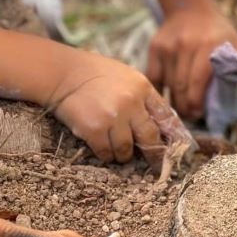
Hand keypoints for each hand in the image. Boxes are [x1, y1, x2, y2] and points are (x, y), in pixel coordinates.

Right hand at [51, 52, 189, 167]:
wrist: (65, 73)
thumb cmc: (98, 75)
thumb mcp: (128, 78)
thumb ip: (144, 99)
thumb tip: (161, 127)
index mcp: (143, 88)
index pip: (165, 116)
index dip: (170, 135)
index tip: (171, 147)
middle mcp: (131, 102)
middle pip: (150, 137)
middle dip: (153, 153)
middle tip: (154, 162)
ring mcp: (112, 117)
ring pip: (126, 150)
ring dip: (123, 155)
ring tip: (118, 150)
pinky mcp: (94, 129)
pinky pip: (106, 152)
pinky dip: (106, 154)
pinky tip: (103, 148)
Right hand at [148, 6, 236, 118]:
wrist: (190, 8)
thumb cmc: (217, 33)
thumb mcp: (236, 44)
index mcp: (209, 45)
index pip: (197, 81)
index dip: (196, 102)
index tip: (199, 114)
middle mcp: (186, 44)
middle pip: (180, 86)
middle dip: (185, 107)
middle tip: (191, 116)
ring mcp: (168, 46)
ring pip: (168, 84)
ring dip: (174, 101)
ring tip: (182, 109)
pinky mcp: (155, 47)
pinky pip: (153, 77)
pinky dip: (159, 90)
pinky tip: (166, 97)